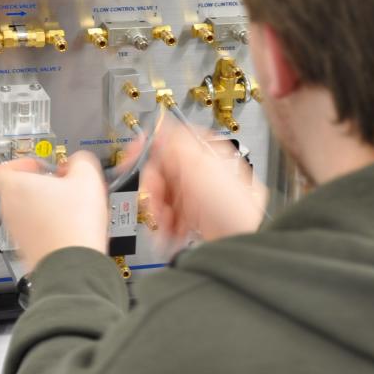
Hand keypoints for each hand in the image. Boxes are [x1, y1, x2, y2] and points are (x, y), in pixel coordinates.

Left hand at [0, 152, 107, 271]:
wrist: (73, 266)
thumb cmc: (73, 225)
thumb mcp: (87, 178)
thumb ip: (80, 161)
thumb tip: (79, 162)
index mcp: (15, 187)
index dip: (19, 164)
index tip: (38, 167)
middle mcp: (9, 209)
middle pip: (18, 190)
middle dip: (41, 185)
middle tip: (63, 187)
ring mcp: (16, 232)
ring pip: (28, 211)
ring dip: (47, 206)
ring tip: (72, 208)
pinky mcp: (26, 249)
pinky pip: (35, 230)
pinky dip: (49, 226)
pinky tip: (72, 227)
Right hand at [129, 124, 266, 241]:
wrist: (241, 245)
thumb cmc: (233, 208)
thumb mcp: (202, 167)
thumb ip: (177, 144)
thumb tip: (158, 127)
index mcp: (206, 154)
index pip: (171, 139)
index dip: (150, 145)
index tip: (132, 154)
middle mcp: (202, 173)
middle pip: (162, 170)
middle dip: (153, 186)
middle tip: (154, 197)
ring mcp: (198, 197)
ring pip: (163, 194)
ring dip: (157, 207)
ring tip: (164, 220)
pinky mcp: (195, 219)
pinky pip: (169, 215)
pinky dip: (164, 223)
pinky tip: (170, 229)